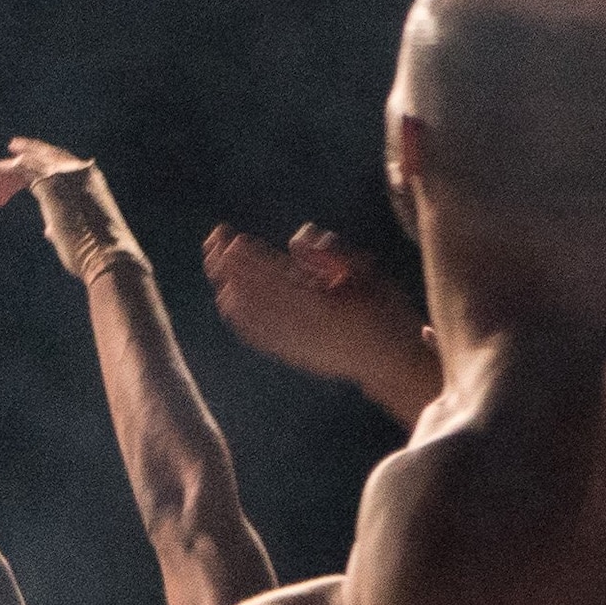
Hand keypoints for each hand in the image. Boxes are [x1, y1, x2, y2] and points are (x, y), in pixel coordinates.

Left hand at [0, 137, 134, 280]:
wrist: (108, 257)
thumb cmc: (94, 254)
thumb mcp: (77, 234)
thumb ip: (61, 224)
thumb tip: (48, 229)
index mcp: (90, 179)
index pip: (59, 163)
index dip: (37, 164)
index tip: (18, 166)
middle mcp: (79, 170)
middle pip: (41, 159)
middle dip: (17, 165)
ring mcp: (66, 174)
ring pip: (27, 163)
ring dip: (3, 173)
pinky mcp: (50, 182)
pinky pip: (18, 169)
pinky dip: (0, 170)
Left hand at [203, 221, 433, 392]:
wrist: (391, 364)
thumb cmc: (387, 312)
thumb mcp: (370, 274)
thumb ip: (333, 255)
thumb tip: (295, 240)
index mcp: (322, 304)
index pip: (275, 276)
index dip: (251, 257)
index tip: (232, 239)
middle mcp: (301, 325)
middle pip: (254, 291)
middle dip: (230, 264)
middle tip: (214, 239)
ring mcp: (292, 342)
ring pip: (249, 313)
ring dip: (228, 284)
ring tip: (214, 260)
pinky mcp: (290, 354)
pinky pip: (255, 334)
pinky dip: (238, 314)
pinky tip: (226, 298)